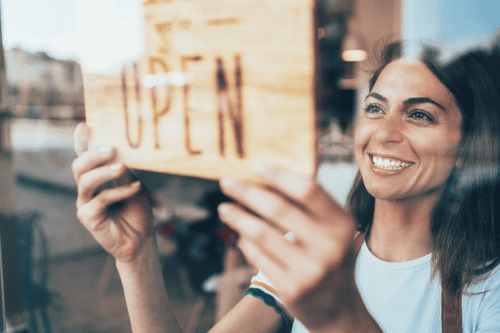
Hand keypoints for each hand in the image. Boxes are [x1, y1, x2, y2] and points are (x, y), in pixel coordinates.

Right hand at [72, 123, 153, 262]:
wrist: (141, 240)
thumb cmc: (137, 211)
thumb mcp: (135, 185)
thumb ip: (126, 171)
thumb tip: (122, 151)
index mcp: (96, 178)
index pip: (85, 156)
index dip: (82, 142)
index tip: (84, 126)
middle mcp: (87, 189)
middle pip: (79, 166)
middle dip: (93, 154)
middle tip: (112, 148)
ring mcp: (85, 203)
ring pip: (85, 181)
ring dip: (104, 171)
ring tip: (122, 166)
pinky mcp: (88, 217)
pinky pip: (101, 199)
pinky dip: (119, 192)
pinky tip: (135, 188)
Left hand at [217, 164, 370, 331]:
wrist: (337, 309)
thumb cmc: (329, 258)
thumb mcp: (332, 231)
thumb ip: (307, 208)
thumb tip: (263, 179)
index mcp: (342, 224)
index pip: (307, 189)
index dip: (278, 175)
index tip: (255, 165)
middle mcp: (330, 246)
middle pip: (278, 208)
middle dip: (247, 191)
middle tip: (226, 181)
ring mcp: (310, 270)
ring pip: (261, 233)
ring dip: (238, 216)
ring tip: (224, 208)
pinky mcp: (291, 289)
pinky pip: (258, 257)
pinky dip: (245, 242)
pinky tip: (240, 235)